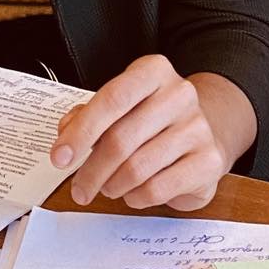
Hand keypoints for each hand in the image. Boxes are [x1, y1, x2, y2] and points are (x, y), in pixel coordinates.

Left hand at [49, 55, 251, 212]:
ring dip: (112, 185)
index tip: (59, 157)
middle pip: (121, 139)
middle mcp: (179, 94)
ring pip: (137, 168)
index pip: (112, 99)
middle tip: (79, 189)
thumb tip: (66, 132)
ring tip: (108, 187)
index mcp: (153, 71)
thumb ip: (88, 115)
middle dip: (91, 170)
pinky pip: (158, 189)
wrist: (205, 131)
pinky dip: (136, 197)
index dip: (81, 131)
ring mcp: (198, 127)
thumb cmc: (152, 119)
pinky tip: (133, 192)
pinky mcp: (209, 161)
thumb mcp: (120, 105)